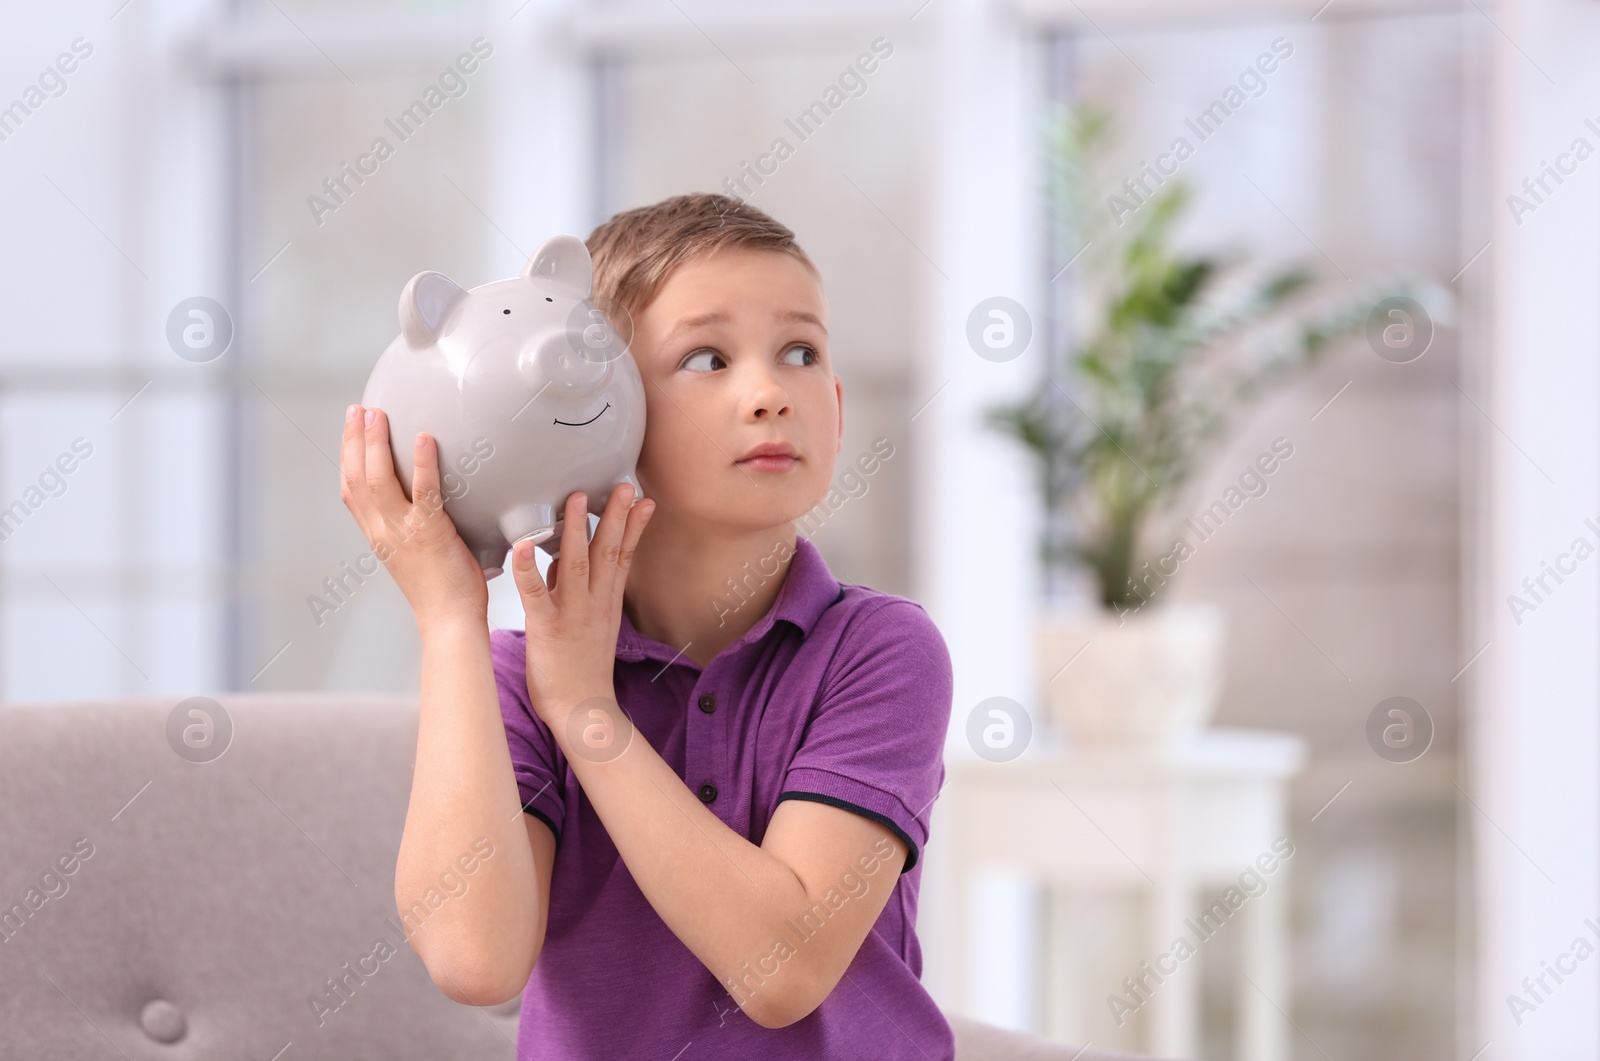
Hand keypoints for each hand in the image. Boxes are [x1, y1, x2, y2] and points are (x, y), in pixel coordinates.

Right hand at [340, 404, 488, 628]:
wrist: (449, 620)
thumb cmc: (442, 591)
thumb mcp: (416, 555)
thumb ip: (415, 528)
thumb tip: (434, 503)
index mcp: (378, 537)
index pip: (351, 492)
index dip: (347, 458)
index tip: (351, 430)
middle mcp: (383, 532)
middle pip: (356, 478)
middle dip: (354, 440)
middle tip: (359, 409)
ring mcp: (403, 532)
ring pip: (379, 480)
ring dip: (376, 444)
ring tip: (378, 414)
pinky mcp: (430, 534)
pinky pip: (424, 492)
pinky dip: (422, 464)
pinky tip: (424, 439)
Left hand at [511, 483, 654, 724]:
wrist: (581, 709)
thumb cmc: (581, 667)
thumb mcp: (594, 624)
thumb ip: (584, 590)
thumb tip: (570, 559)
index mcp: (606, 601)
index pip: (624, 556)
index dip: (635, 526)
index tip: (644, 499)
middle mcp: (594, 602)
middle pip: (608, 552)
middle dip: (616, 517)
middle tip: (623, 486)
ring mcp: (572, 613)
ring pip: (575, 564)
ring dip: (576, 530)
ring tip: (577, 498)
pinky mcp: (546, 627)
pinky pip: (535, 593)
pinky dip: (528, 569)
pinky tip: (522, 545)